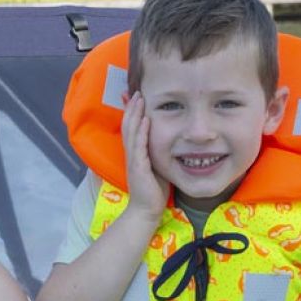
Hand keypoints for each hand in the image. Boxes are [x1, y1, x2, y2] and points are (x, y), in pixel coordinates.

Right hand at [121, 92, 167, 220]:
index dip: (132, 112)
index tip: (136, 96)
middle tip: (136, 90)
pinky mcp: (138, 167)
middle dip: (132, 107)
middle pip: (128, 125)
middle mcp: (131, 154)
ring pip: (131, 131)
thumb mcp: (157, 167)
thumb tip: (171, 143)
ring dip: (135, 113)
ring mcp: (133, 159)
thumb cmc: (153, 191)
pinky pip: (139, 145)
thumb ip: (159, 154)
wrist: (146, 211)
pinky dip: (142, 131)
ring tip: (139, 97)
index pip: (132, 128)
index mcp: (135, 153)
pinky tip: (146, 119)